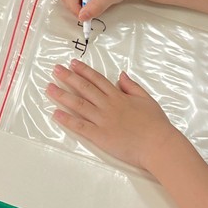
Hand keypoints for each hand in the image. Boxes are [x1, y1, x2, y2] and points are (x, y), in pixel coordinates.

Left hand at [47, 59, 179, 170]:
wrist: (158, 144)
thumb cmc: (155, 124)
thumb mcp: (146, 99)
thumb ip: (132, 86)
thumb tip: (121, 75)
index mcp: (119, 96)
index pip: (97, 80)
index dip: (84, 71)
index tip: (72, 63)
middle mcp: (108, 106)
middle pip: (84, 89)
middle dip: (68, 78)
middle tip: (55, 70)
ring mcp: (103, 120)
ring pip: (78, 105)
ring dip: (62, 95)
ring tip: (49, 88)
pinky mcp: (100, 136)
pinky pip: (80, 126)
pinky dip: (67, 119)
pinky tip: (55, 113)